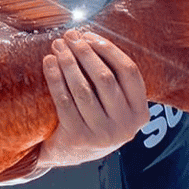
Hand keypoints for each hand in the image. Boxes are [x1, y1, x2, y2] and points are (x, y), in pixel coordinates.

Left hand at [36, 30, 148, 169]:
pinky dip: (55, 78)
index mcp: (140, 114)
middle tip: (68, 37)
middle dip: (84, 53)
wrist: (69, 153)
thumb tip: (86, 36)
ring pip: (83, 89)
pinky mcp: (78, 139)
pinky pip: (64, 101)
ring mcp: (102, 135)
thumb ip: (110, 76)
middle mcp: (126, 127)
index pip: (129, 71)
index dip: (108, 49)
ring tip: (57, 46)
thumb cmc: (91, 117)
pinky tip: (48, 62)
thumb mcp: (111, 103)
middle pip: (105, 78)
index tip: (88, 35)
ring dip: (68, 63)